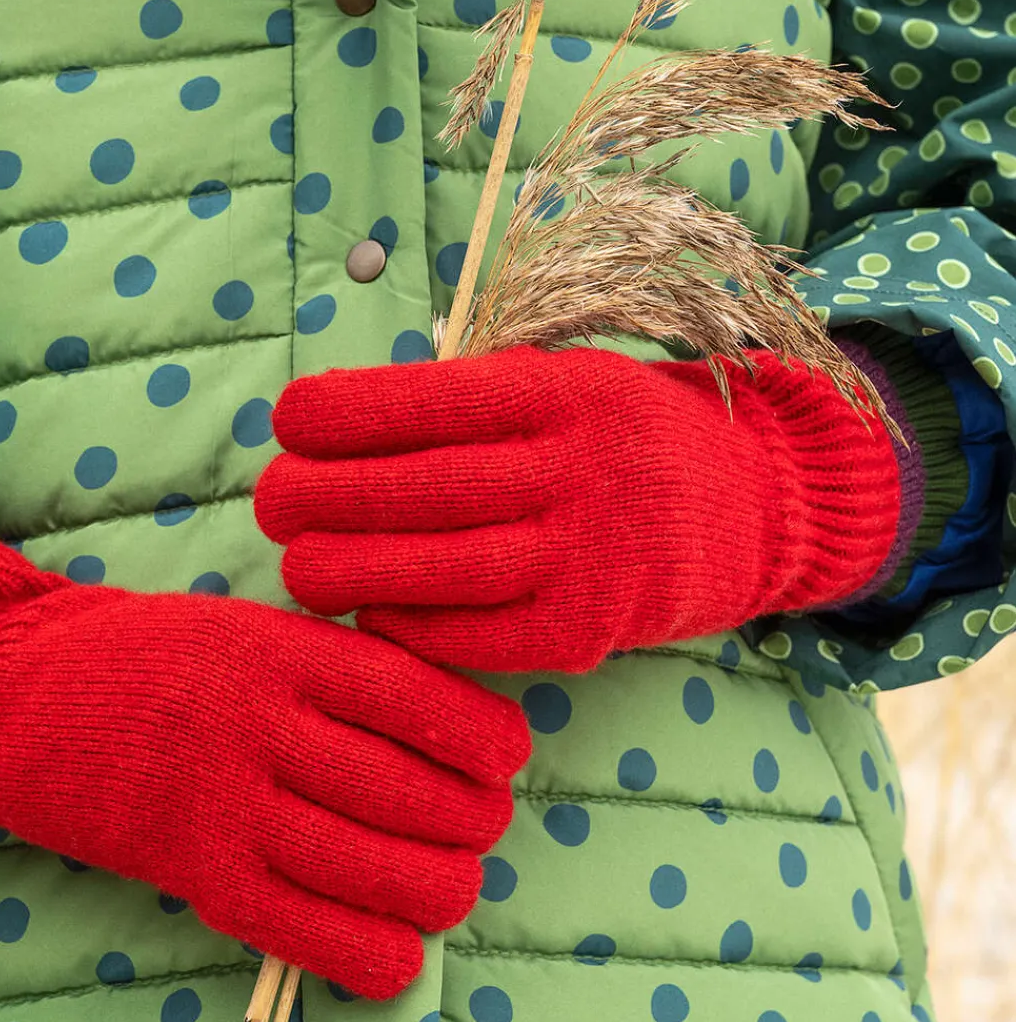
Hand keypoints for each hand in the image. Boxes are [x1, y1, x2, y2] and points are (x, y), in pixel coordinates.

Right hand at [0, 514, 529, 997]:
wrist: (24, 699)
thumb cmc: (161, 663)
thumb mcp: (256, 629)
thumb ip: (346, 673)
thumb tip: (466, 736)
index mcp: (287, 653)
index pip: (423, 702)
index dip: (489, 744)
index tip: (505, 760)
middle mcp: (262, 728)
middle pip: (418, 799)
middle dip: (475, 827)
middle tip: (474, 830)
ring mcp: (227, 807)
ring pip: (382, 875)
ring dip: (440, 893)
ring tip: (440, 884)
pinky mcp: (197, 877)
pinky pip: (313, 936)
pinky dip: (377, 956)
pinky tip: (396, 950)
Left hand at [255, 344, 900, 672]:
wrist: (751, 509)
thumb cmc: (621, 440)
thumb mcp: (566, 385)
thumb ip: (472, 404)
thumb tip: (337, 424)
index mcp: (567, 395)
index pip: (437, 402)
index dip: (349, 414)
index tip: (287, 421)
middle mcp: (583, 470)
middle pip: (429, 487)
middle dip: (330, 496)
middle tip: (270, 503)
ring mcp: (591, 555)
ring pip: (447, 568)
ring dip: (355, 571)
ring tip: (296, 567)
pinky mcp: (589, 630)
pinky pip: (480, 635)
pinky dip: (414, 627)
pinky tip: (368, 615)